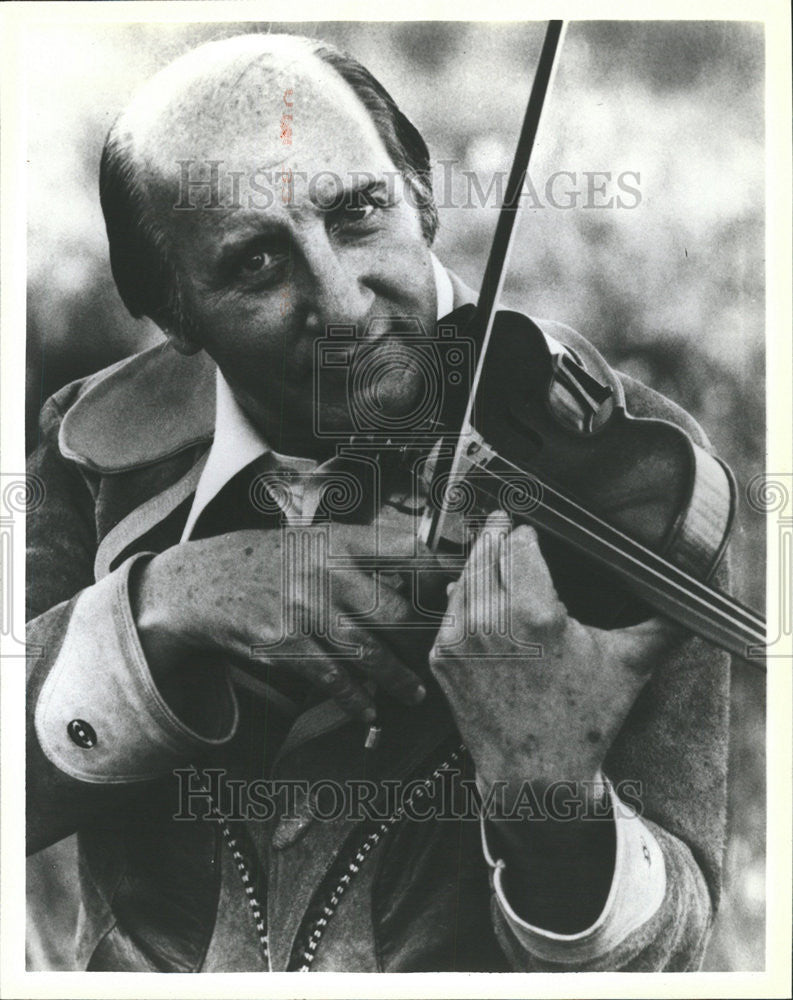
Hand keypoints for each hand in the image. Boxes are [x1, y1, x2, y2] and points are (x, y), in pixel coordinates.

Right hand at [131, 521, 445, 722]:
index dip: (440, 573)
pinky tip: (369, 708)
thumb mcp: (317, 540)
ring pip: (369, 653)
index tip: (463, 591)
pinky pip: (332, 678)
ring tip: (415, 694)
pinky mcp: (287, 645)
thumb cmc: (272, 560)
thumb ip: (364, 554)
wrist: (206, 582)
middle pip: (396, 613)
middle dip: (425, 641)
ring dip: (399, 680)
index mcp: (340, 542)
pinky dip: (355, 698)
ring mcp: (306, 612)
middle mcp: (326, 574)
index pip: (405, 552)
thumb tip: (422, 572)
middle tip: (444, 656)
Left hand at [429, 511, 680, 793]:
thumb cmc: (582, 721)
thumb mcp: (629, 665)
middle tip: (508, 519)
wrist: (535, 776)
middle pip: (489, 550)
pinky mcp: (443, 657)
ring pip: (465, 576)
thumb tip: (688, 596)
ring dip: (479, 560)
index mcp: (535, 612)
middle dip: (499, 533)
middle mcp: (491, 620)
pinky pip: (450, 610)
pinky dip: (463, 595)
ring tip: (493, 547)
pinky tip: (475, 589)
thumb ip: (663, 624)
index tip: (536, 523)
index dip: (530, 529)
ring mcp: (461, 639)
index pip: (522, 542)